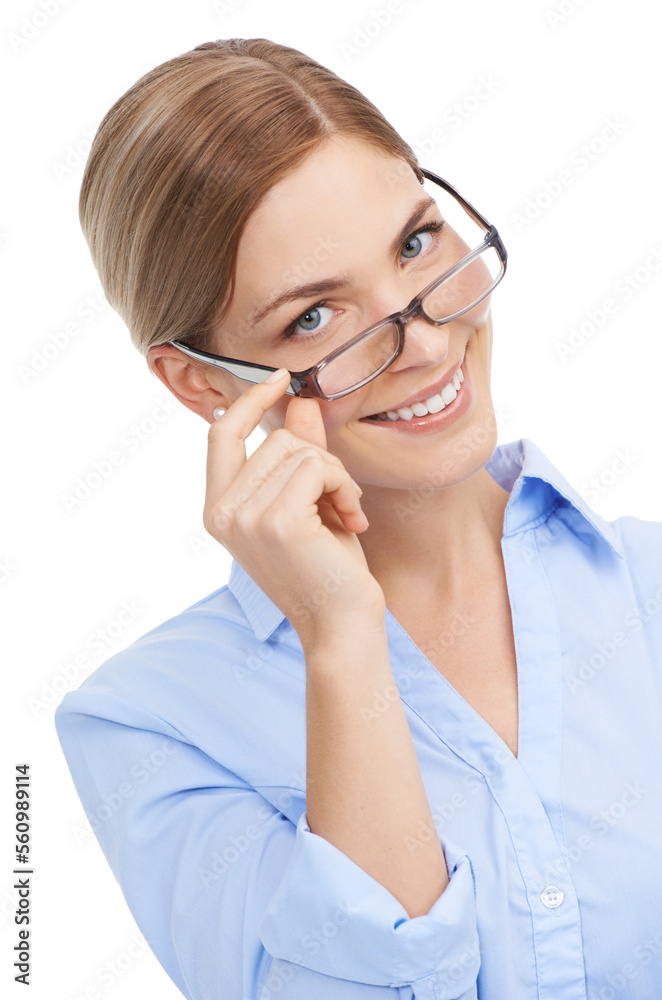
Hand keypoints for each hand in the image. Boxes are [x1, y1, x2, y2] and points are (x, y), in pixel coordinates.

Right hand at [203, 370, 385, 648]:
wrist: (341, 625)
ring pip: (298, 450)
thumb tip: (301, 403)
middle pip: (275, 440)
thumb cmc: (327, 569)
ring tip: (347, 514)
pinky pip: (316, 467)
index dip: (250, 401)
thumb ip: (300, 454)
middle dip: (320, 461)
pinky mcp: (276, 521)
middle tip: (341, 501)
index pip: (220, 434)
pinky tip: (352, 520)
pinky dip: (344, 486)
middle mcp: (222, 513)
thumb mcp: (310, 504)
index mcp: (218, 510)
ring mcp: (245, 517)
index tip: (282, 380)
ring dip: (337, 477)